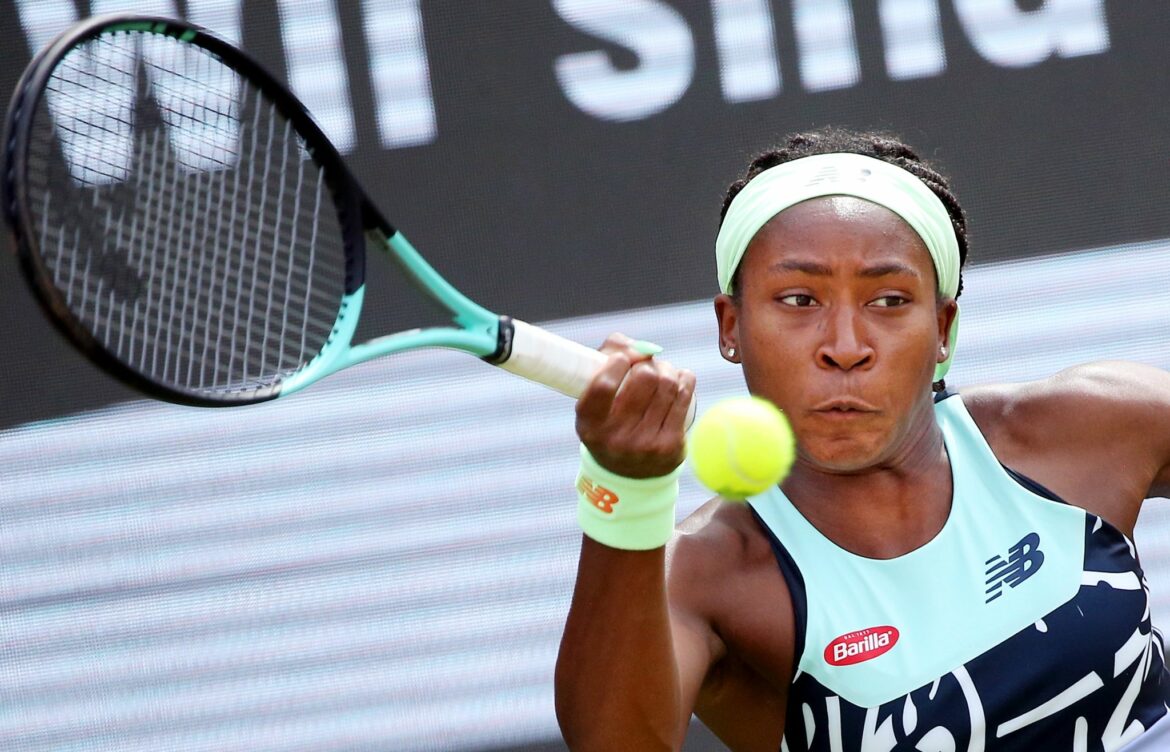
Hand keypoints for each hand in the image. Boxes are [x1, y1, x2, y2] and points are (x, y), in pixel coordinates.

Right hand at [576, 333, 695, 477]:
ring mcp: (646, 444)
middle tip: (647, 366)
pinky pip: (684, 397)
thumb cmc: (609, 422)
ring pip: (668, 384)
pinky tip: (679, 378)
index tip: (624, 358)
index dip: (618, 362)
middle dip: (648, 363)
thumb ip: (606, 358)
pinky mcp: (671, 445)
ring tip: (662, 371)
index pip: (603, 385)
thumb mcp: (594, 400)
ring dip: (667, 369)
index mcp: (590, 425)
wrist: (629, 474)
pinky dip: (685, 379)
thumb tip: (640, 346)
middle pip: (644, 378)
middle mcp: (616, 437)